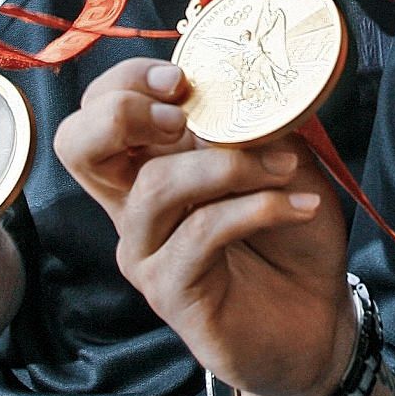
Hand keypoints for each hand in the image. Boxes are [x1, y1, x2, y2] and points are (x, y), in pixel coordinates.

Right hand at [54, 60, 354, 395]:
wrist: (316, 317)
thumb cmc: (292, 236)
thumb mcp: (284, 161)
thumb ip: (259, 126)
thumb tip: (253, 88)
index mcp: (152, 163)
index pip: (98, 108)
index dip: (126, 82)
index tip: (183, 78)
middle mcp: (134, 205)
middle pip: (78, 145)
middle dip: (123, 113)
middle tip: (185, 116)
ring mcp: (147, 250)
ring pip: (155, 188)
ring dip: (227, 166)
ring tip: (286, 168)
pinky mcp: (170, 290)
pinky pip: (200, 233)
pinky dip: (257, 208)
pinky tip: (299, 206)